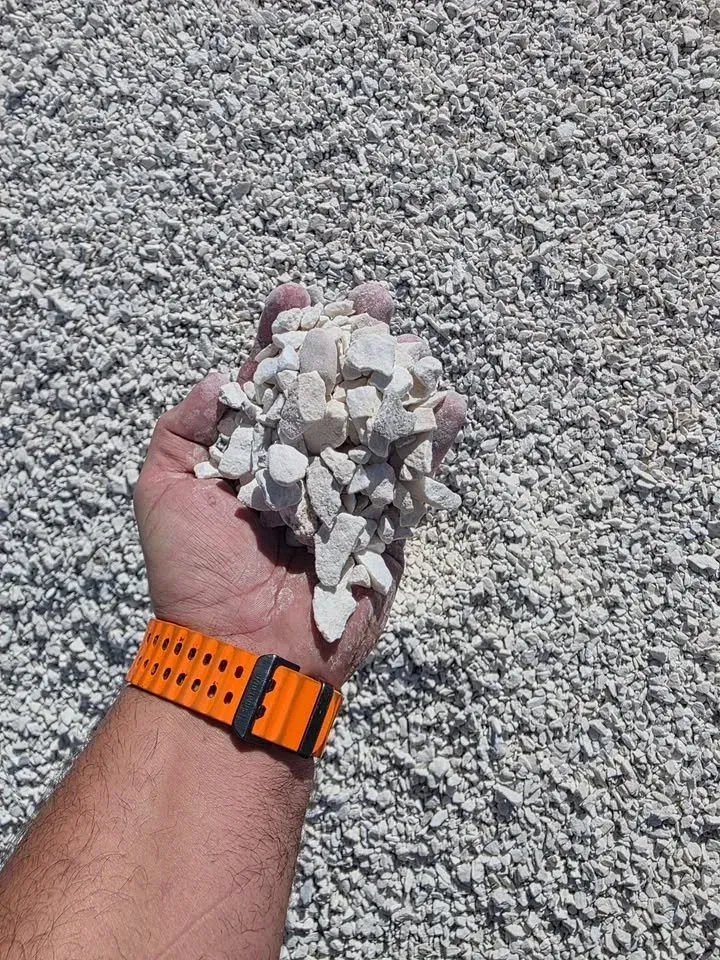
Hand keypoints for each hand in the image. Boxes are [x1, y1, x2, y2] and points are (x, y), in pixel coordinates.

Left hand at [133, 282, 464, 687]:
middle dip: (355, 342)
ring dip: (400, 380)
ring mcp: (347, 492)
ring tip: (414, 342)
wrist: (242, 649)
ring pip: (379, 424)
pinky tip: (448, 402)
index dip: (285, 335)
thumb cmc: (194, 572)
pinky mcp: (384, 526)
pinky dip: (435, 442)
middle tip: (377, 299)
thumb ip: (183, 427)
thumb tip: (222, 377)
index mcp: (253, 450)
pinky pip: (414, 478)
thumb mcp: (163, 488)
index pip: (273, 379)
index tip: (295, 295)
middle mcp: (303, 462)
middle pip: (336, 390)